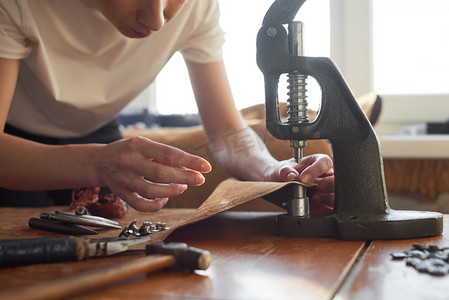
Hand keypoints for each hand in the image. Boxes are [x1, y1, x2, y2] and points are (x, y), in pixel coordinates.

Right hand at [93, 137, 210, 211]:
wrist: (99, 161)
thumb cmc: (128, 151)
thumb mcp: (145, 146)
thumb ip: (165, 156)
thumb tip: (190, 168)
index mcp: (139, 145)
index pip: (169, 153)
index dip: (190, 161)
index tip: (206, 167)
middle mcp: (129, 161)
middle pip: (162, 173)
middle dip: (185, 178)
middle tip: (200, 179)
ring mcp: (124, 179)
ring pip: (152, 191)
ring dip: (172, 191)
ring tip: (182, 187)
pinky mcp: (121, 194)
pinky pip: (142, 205)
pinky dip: (157, 204)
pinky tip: (165, 198)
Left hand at [264, 154, 334, 212]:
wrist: (279, 183)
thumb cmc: (285, 172)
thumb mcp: (282, 169)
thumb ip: (286, 170)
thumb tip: (292, 176)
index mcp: (317, 162)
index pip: (325, 162)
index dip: (316, 170)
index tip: (304, 178)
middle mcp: (325, 175)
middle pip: (335, 179)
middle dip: (325, 185)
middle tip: (311, 187)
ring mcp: (325, 190)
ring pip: (335, 194)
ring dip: (326, 198)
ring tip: (313, 198)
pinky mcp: (323, 203)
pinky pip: (329, 207)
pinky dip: (324, 209)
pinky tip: (315, 206)